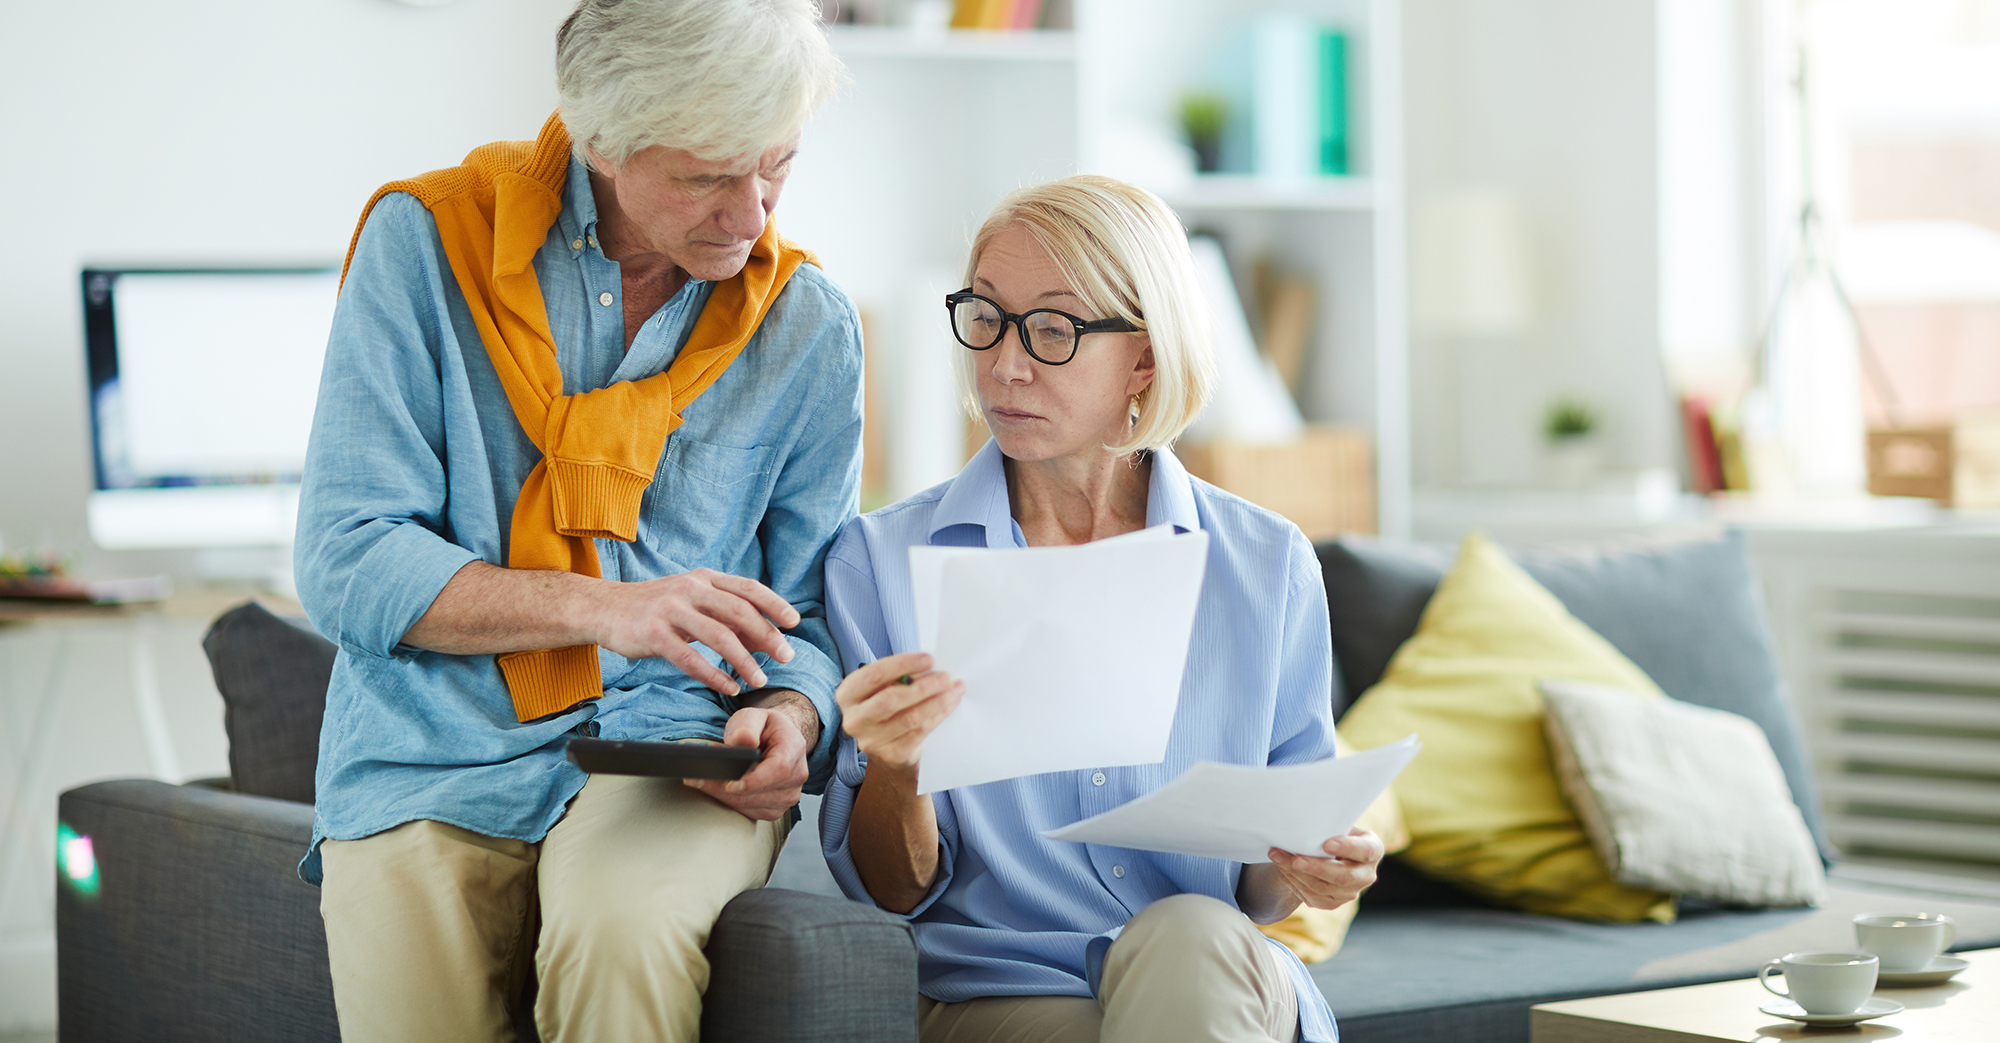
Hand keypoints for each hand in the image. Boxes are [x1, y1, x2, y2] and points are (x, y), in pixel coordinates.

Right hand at [590, 568, 799, 694]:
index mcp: (704, 579)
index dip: (774, 604)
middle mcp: (690, 589)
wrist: (604, 608)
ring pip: (718, 636)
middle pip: (739, 611)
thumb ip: (726, 616)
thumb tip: (766, 638)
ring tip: (759, 679)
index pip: (747, 588)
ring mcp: (671, 610)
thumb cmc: (656, 608)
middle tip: (786, 657)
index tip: (794, 622)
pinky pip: (690, 658)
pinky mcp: (653, 634)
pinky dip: (714, 674)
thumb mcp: (693, 603)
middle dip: (767, 635)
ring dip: (744, 660)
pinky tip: (729, 686)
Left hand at [683, 704, 809, 820]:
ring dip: (724, 797)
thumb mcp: (753, 716)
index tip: (729, 784)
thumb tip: (743, 740)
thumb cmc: (764, 728)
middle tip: (697, 780)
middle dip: (725, 789)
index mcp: (794, 748)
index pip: (777, 770)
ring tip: (703, 782)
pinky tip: (718, 792)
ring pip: (752, 805)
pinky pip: (751, 812)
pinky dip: (731, 804)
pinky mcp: (777, 808)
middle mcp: (797, 775)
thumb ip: (747, 725)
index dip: (753, 780)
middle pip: (761, 793)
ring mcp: (789, 795)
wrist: (778, 740)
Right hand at [835, 652, 962, 771]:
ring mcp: (872, 740)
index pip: (873, 675)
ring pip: (910, 717)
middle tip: (946, 676)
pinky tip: (950, 704)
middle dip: (923, 686)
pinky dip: (939, 715)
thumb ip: (899, 677)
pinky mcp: (892, 754)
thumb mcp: (884, 688)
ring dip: (938, 701)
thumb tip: (931, 668)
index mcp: (847, 694)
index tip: (929, 659)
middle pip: (890, 699)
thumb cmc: (888, 707)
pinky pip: (921, 731)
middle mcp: (854, 719)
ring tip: (955, 688)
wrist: (888, 751)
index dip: (903, 665)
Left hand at [1267, 828, 1384, 910]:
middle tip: (1295, 859)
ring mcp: (1351, 892)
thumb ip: (1329, 825)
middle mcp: (1366, 875)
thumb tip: (1304, 820)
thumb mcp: (1337, 824)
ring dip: (1296, 873)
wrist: (1327, 853)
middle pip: (1343, 877)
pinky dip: (1294, 882)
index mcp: (1373, 849)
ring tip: (1278, 857)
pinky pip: (1312, 897)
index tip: (1326, 844)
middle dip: (1316, 868)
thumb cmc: (1332, 831)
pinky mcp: (1334, 902)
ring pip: (1323, 888)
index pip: (1365, 850)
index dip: (1347, 848)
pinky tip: (1283, 869)